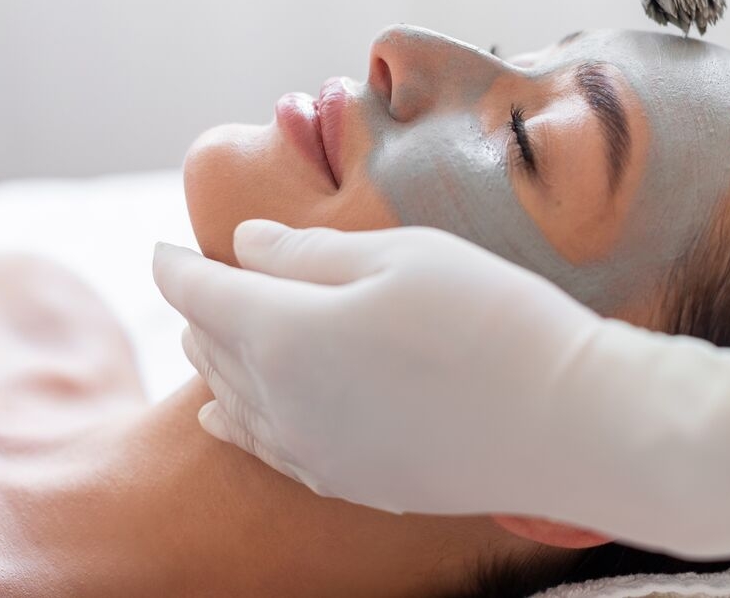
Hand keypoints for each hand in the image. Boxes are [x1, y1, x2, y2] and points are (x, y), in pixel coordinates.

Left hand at [154, 219, 729, 559]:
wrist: (568, 423)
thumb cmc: (490, 319)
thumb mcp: (400, 256)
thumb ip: (309, 253)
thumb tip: (244, 246)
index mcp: (283, 335)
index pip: (200, 295)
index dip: (175, 268)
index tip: (161, 249)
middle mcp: (282, 404)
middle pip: (212, 352)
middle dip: (200, 312)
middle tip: (202, 281)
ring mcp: (316, 454)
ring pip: (234, 404)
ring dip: (218, 367)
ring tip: (212, 341)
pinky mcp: (353, 483)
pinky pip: (271, 449)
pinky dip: (245, 420)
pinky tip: (236, 417)